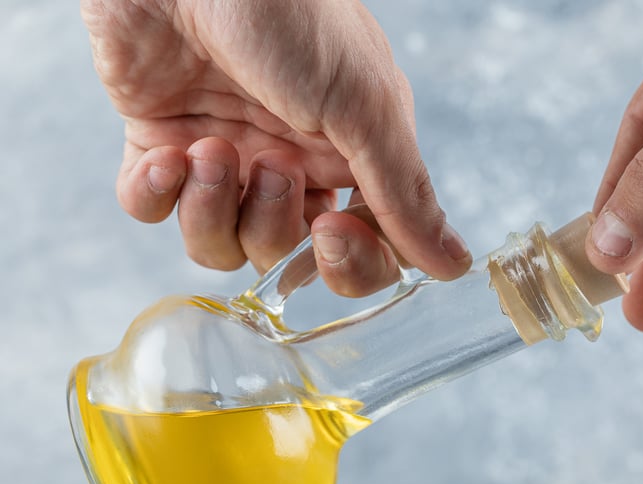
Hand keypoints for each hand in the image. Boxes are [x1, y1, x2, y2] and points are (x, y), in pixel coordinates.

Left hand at [81, 0, 471, 295]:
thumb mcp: (366, 107)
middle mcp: (289, 163)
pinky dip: (156, 195)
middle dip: (274, 230)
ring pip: (219, 243)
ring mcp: (224, 155)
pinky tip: (169, 153)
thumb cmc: (291, 15)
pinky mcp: (159, 142)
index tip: (334, 234)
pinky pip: (152, 208)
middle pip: (286, 255)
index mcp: (348, 156)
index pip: (361, 249)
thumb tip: (454, 263)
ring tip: (211, 148)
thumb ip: (405, 195)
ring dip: (212, 210)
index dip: (350, 262)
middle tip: (270, 169)